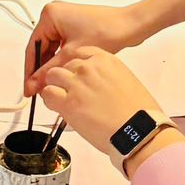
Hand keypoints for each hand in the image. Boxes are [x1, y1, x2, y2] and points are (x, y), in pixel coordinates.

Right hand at [22, 1, 148, 94]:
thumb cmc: (107, 30)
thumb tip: (35, 83)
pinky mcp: (74, 27)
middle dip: (41, 69)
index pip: (33, 47)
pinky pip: (61, 45)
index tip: (28, 87)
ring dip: (51, 65)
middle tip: (38, 89)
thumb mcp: (72, 54)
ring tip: (50, 84)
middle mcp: (55, 14)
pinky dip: (61, 59)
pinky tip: (61, 74)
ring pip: (51, 48)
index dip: (30, 70)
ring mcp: (64, 20)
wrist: (130, 26)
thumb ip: (50, 70)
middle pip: (41, 48)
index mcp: (50, 15)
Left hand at [30, 45, 161, 156]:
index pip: (80, 52)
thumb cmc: (138, 113)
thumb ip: (106, 76)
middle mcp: (89, 68)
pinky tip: (57, 107)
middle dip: (66, 78)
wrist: (137, 131)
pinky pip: (47, 94)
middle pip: (65, 64)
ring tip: (62, 99)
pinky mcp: (68, 103)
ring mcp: (77, 84)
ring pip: (52, 76)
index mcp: (106, 60)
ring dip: (54, 86)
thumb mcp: (127, 81)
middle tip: (70, 92)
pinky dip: (49, 100)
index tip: (76, 75)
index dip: (75, 66)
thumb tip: (94, 84)